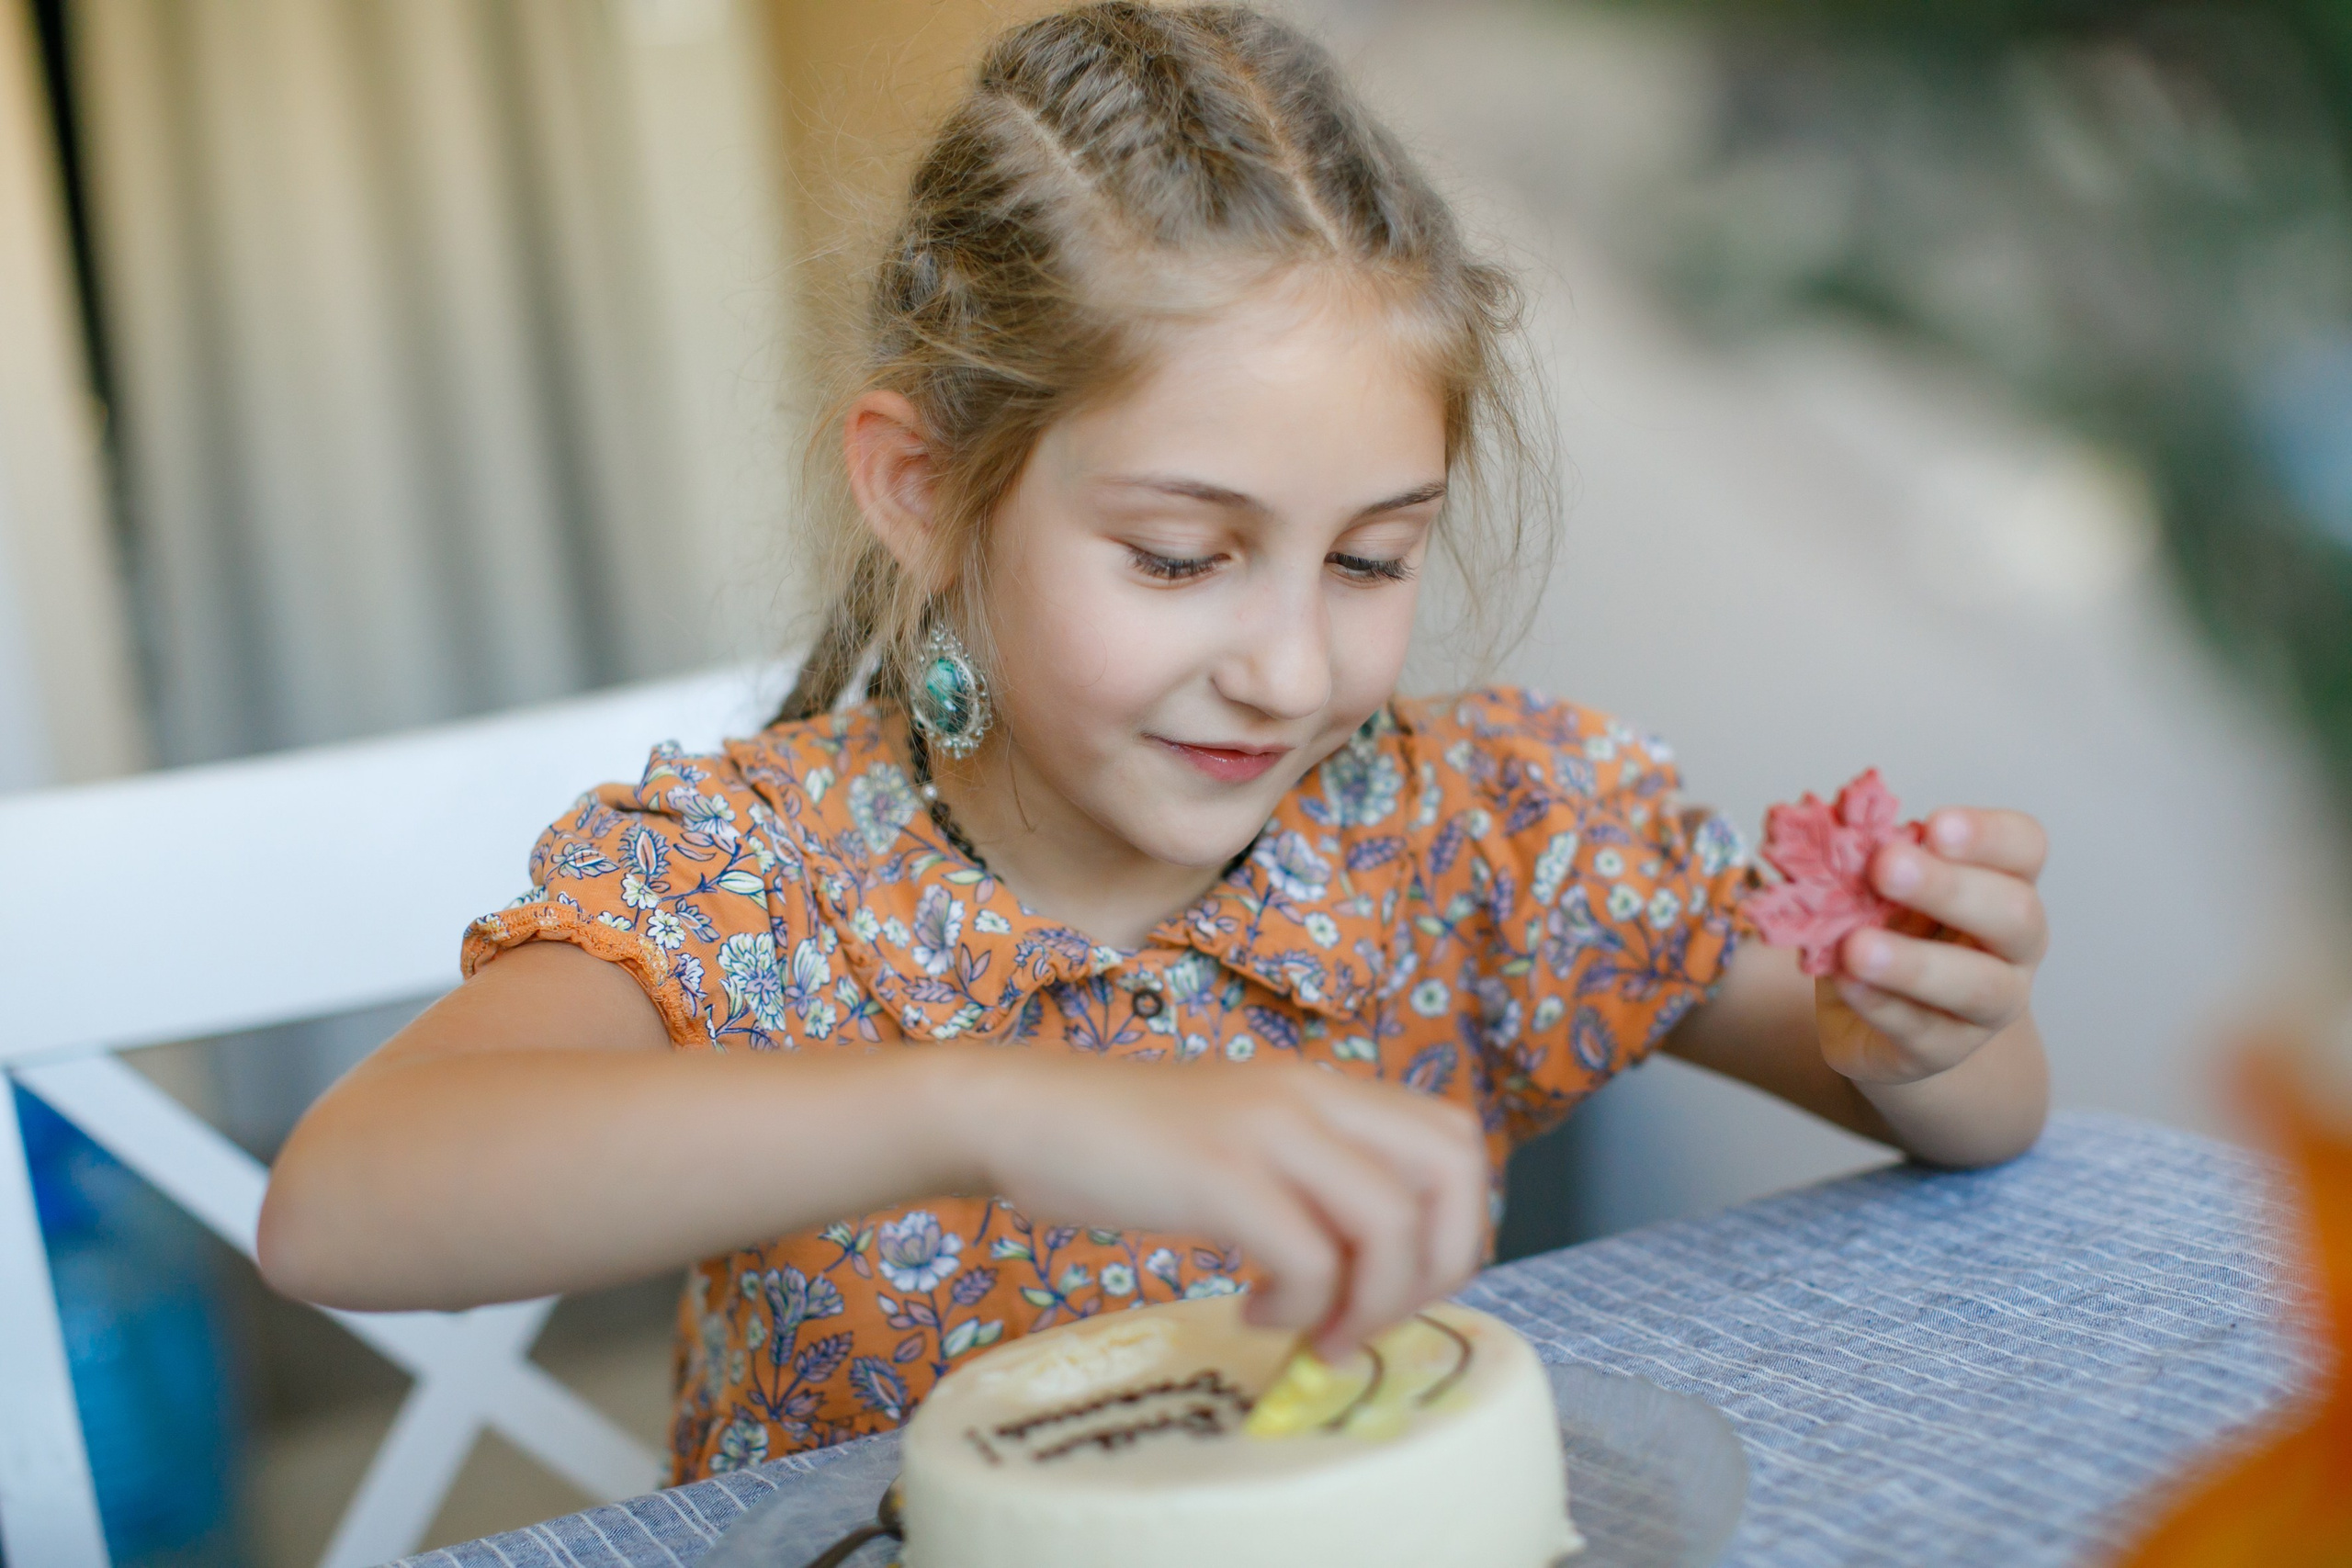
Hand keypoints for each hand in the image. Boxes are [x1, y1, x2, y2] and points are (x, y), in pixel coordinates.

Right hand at [946, 1053, 1489, 1360]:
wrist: (1024, 1114)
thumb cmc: (1128, 1144)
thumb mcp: (1245, 1139)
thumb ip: (1313, 1177)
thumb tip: (1380, 1269)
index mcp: (1326, 1086)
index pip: (1457, 1139)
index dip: (1457, 1223)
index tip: (1404, 1283)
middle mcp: (1312, 1095)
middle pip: (1452, 1172)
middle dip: (1437, 1266)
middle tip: (1375, 1315)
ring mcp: (1267, 1129)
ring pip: (1391, 1223)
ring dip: (1369, 1303)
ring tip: (1314, 1331)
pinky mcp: (1219, 1174)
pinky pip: (1310, 1257)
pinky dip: (1301, 1308)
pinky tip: (1254, 1313)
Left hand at [1816, 807, 2047, 1086]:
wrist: (1877, 1021)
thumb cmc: (1888, 932)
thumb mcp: (1877, 891)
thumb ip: (1867, 864)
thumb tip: (1829, 833)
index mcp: (2005, 885)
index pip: (2024, 848)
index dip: (1988, 834)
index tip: (1934, 825)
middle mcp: (2015, 946)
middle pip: (2014, 914)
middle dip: (1950, 889)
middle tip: (1886, 867)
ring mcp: (1990, 1007)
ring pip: (1978, 986)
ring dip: (1916, 963)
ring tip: (1858, 946)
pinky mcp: (1944, 1051)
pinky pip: (1920, 1030)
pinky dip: (1879, 1003)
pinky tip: (1846, 982)